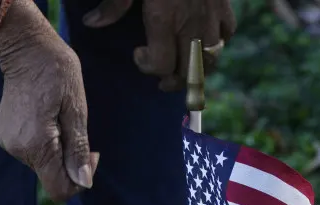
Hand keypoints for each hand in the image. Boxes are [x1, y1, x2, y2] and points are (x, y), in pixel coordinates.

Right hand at [0, 0, 98, 201]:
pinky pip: (32, 151)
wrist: (25, 48)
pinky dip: (45, 142)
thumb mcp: (76, 110)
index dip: (80, 181)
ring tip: (59, 116)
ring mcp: (8, 143)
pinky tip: (46, 116)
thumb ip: (78, 149)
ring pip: (43, 163)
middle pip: (51, 175)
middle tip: (76, 127)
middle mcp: (18, 149)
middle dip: (70, 160)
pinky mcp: (5, 136)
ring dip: (57, 148)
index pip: (59, 189)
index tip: (91, 154)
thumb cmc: (56, 72)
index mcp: (36, 145)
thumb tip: (84, 182)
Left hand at [82, 0, 235, 91]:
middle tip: (162, 80)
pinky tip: (203, 37)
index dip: (149, 68)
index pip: (162, 64)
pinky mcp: (223, 2)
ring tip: (185, 68)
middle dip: (175, 81)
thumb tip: (92, 24)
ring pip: (212, 58)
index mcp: (164, 18)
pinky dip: (217, 40)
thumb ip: (113, 4)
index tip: (138, 54)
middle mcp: (190, 21)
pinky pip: (227, 31)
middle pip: (188, 71)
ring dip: (198, 68)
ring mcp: (211, 13)